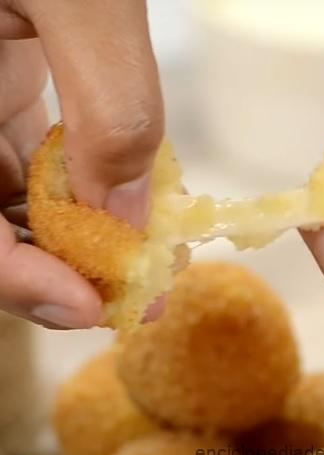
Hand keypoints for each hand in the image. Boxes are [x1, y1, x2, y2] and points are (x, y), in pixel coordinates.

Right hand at [0, 0, 161, 327]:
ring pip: (10, 198)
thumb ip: (110, 111)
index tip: (93, 306)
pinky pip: (26, 159)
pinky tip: (122, 201)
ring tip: (141, 259)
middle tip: (134, 294)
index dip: (17, 281)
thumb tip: (131, 219)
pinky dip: (76, 190)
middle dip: (59, 269)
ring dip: (75, 237)